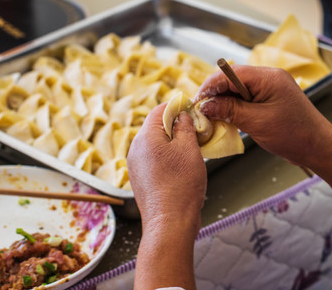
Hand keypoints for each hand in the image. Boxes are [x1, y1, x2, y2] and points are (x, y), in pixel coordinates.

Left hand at [127, 103, 206, 227]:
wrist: (169, 223)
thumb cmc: (181, 185)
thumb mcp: (189, 149)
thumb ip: (185, 126)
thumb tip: (181, 115)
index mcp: (145, 137)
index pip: (160, 110)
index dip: (178, 107)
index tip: (194, 112)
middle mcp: (135, 149)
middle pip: (156, 126)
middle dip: (177, 126)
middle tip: (196, 133)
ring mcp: (136, 165)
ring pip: (156, 144)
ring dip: (174, 143)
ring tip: (192, 151)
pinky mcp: (141, 178)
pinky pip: (154, 158)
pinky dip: (168, 157)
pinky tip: (182, 166)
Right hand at [196, 65, 331, 166]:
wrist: (318, 147)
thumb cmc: (292, 134)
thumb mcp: (257, 122)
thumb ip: (229, 110)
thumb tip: (205, 105)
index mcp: (267, 77)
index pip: (230, 74)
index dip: (210, 86)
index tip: (196, 103)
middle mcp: (268, 77)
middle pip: (232, 79)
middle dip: (215, 94)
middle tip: (201, 112)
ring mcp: (269, 87)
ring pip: (237, 89)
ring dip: (223, 101)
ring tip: (210, 116)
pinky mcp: (269, 98)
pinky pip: (245, 98)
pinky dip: (234, 107)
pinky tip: (225, 117)